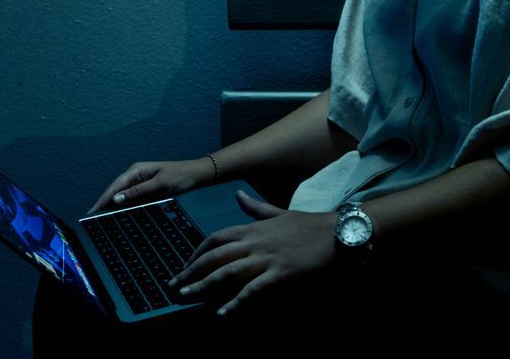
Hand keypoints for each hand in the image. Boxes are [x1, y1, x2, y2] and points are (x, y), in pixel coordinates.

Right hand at [87, 158, 213, 213]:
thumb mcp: (159, 184)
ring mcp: (140, 184)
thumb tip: (117, 199)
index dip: (103, 199)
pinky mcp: (146, 192)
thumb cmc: (179, 176)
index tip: (92, 211)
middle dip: (104, 205)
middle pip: (116, 192)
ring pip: (123, 197)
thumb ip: (138, 192)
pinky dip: (125, 209)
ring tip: (101, 221)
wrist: (196, 175)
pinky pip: (132, 201)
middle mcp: (135, 176)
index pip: (115, 186)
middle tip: (92, 220)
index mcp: (136, 170)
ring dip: (113, 208)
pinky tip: (119, 217)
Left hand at [168, 190, 335, 315]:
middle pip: (214, 256)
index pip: (215, 238)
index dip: (196, 251)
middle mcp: (254, 242)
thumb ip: (255, 208)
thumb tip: (238, 196)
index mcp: (253, 228)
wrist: (336, 233)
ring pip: (227, 271)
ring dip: (204, 284)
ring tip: (187, 296)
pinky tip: (223, 312)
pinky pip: (252, 289)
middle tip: (174, 284)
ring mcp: (266, 258)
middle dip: (191, 270)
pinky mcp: (280, 273)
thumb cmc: (308, 225)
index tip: (185, 264)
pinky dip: (236, 301)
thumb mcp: (278, 213)